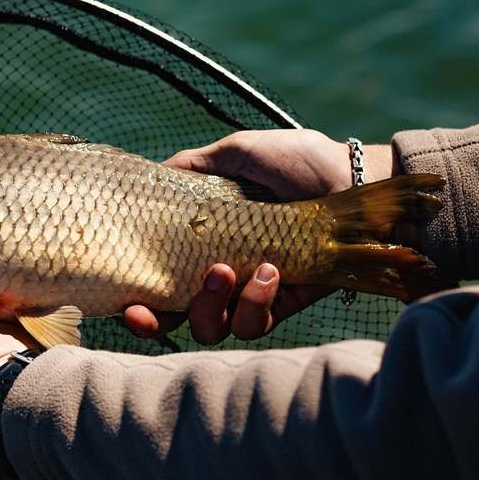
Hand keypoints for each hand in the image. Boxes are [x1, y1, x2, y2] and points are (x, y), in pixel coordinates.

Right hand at [124, 129, 397, 343]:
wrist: (353, 177)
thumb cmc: (296, 160)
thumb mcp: (236, 152)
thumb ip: (192, 166)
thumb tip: (153, 175)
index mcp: (200, 241)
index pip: (156, 280)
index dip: (137, 301)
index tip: (126, 304)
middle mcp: (220, 272)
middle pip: (176, 317)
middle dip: (157, 319)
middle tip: (151, 306)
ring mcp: (250, 292)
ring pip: (212, 327)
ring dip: (209, 305)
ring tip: (227, 269)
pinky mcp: (283, 303)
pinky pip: (256, 323)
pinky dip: (256, 301)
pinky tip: (270, 269)